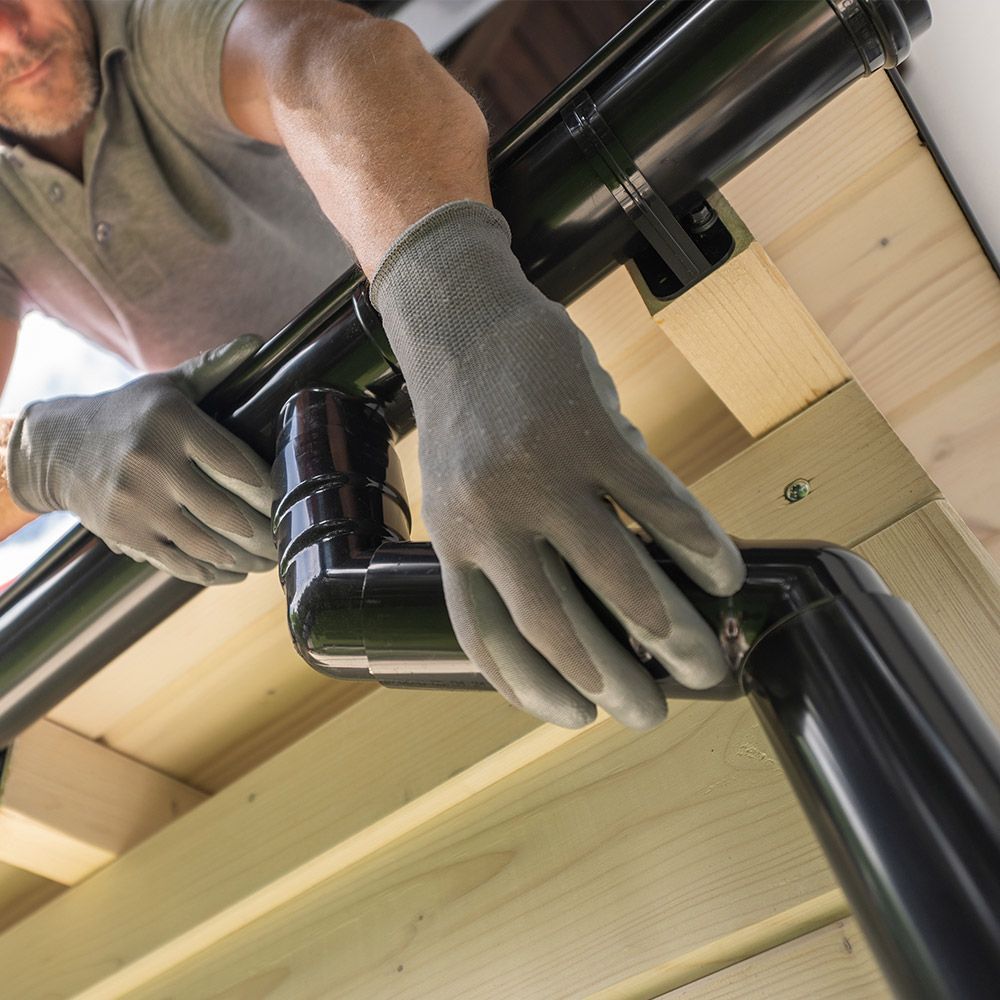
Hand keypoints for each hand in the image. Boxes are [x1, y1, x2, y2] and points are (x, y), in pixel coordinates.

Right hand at [6, 336, 276, 585]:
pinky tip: (238, 571)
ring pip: (208, 544)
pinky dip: (214, 572)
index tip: (295, 500)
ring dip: (248, 558)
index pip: (238, 464)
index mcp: (173, 422)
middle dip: (268, 533)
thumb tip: (257, 342)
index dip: (273, 490)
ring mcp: (136, 503)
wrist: (58, 448)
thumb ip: (215, 367)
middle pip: (229, 512)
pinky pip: (179, 562)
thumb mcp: (168, 385)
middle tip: (291, 539)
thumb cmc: (128, 412)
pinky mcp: (124, 534)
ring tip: (273, 561)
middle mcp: (153, 463)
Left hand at [371, 201, 745, 730]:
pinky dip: (698, 545)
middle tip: (652, 716)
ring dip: (670, 631)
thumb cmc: (469, 417)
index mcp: (451, 541)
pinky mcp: (589, 433)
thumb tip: (591, 600)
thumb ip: (516, 547)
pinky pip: (657, 505)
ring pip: (618, 577)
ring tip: (705, 662)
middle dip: (613, 683)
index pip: (487, 638)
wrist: (461, 317)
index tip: (574, 718)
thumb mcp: (463, 492)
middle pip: (556, 626)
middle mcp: (490, 520)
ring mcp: (540, 476)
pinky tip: (723, 573)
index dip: (530, 688)